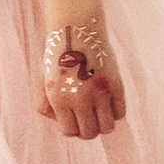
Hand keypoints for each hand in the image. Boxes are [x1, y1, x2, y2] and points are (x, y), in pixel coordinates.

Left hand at [36, 16, 126, 139]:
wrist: (75, 29)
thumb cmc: (57, 56)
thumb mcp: (43, 80)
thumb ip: (46, 105)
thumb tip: (60, 123)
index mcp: (58, 99)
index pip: (70, 131)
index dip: (73, 128)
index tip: (75, 119)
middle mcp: (79, 99)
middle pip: (89, 134)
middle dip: (88, 129)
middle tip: (88, 117)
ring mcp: (99, 93)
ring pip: (107, 128)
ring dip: (103, 124)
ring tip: (99, 112)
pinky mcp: (116, 84)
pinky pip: (120, 113)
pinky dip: (115, 112)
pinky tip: (108, 101)